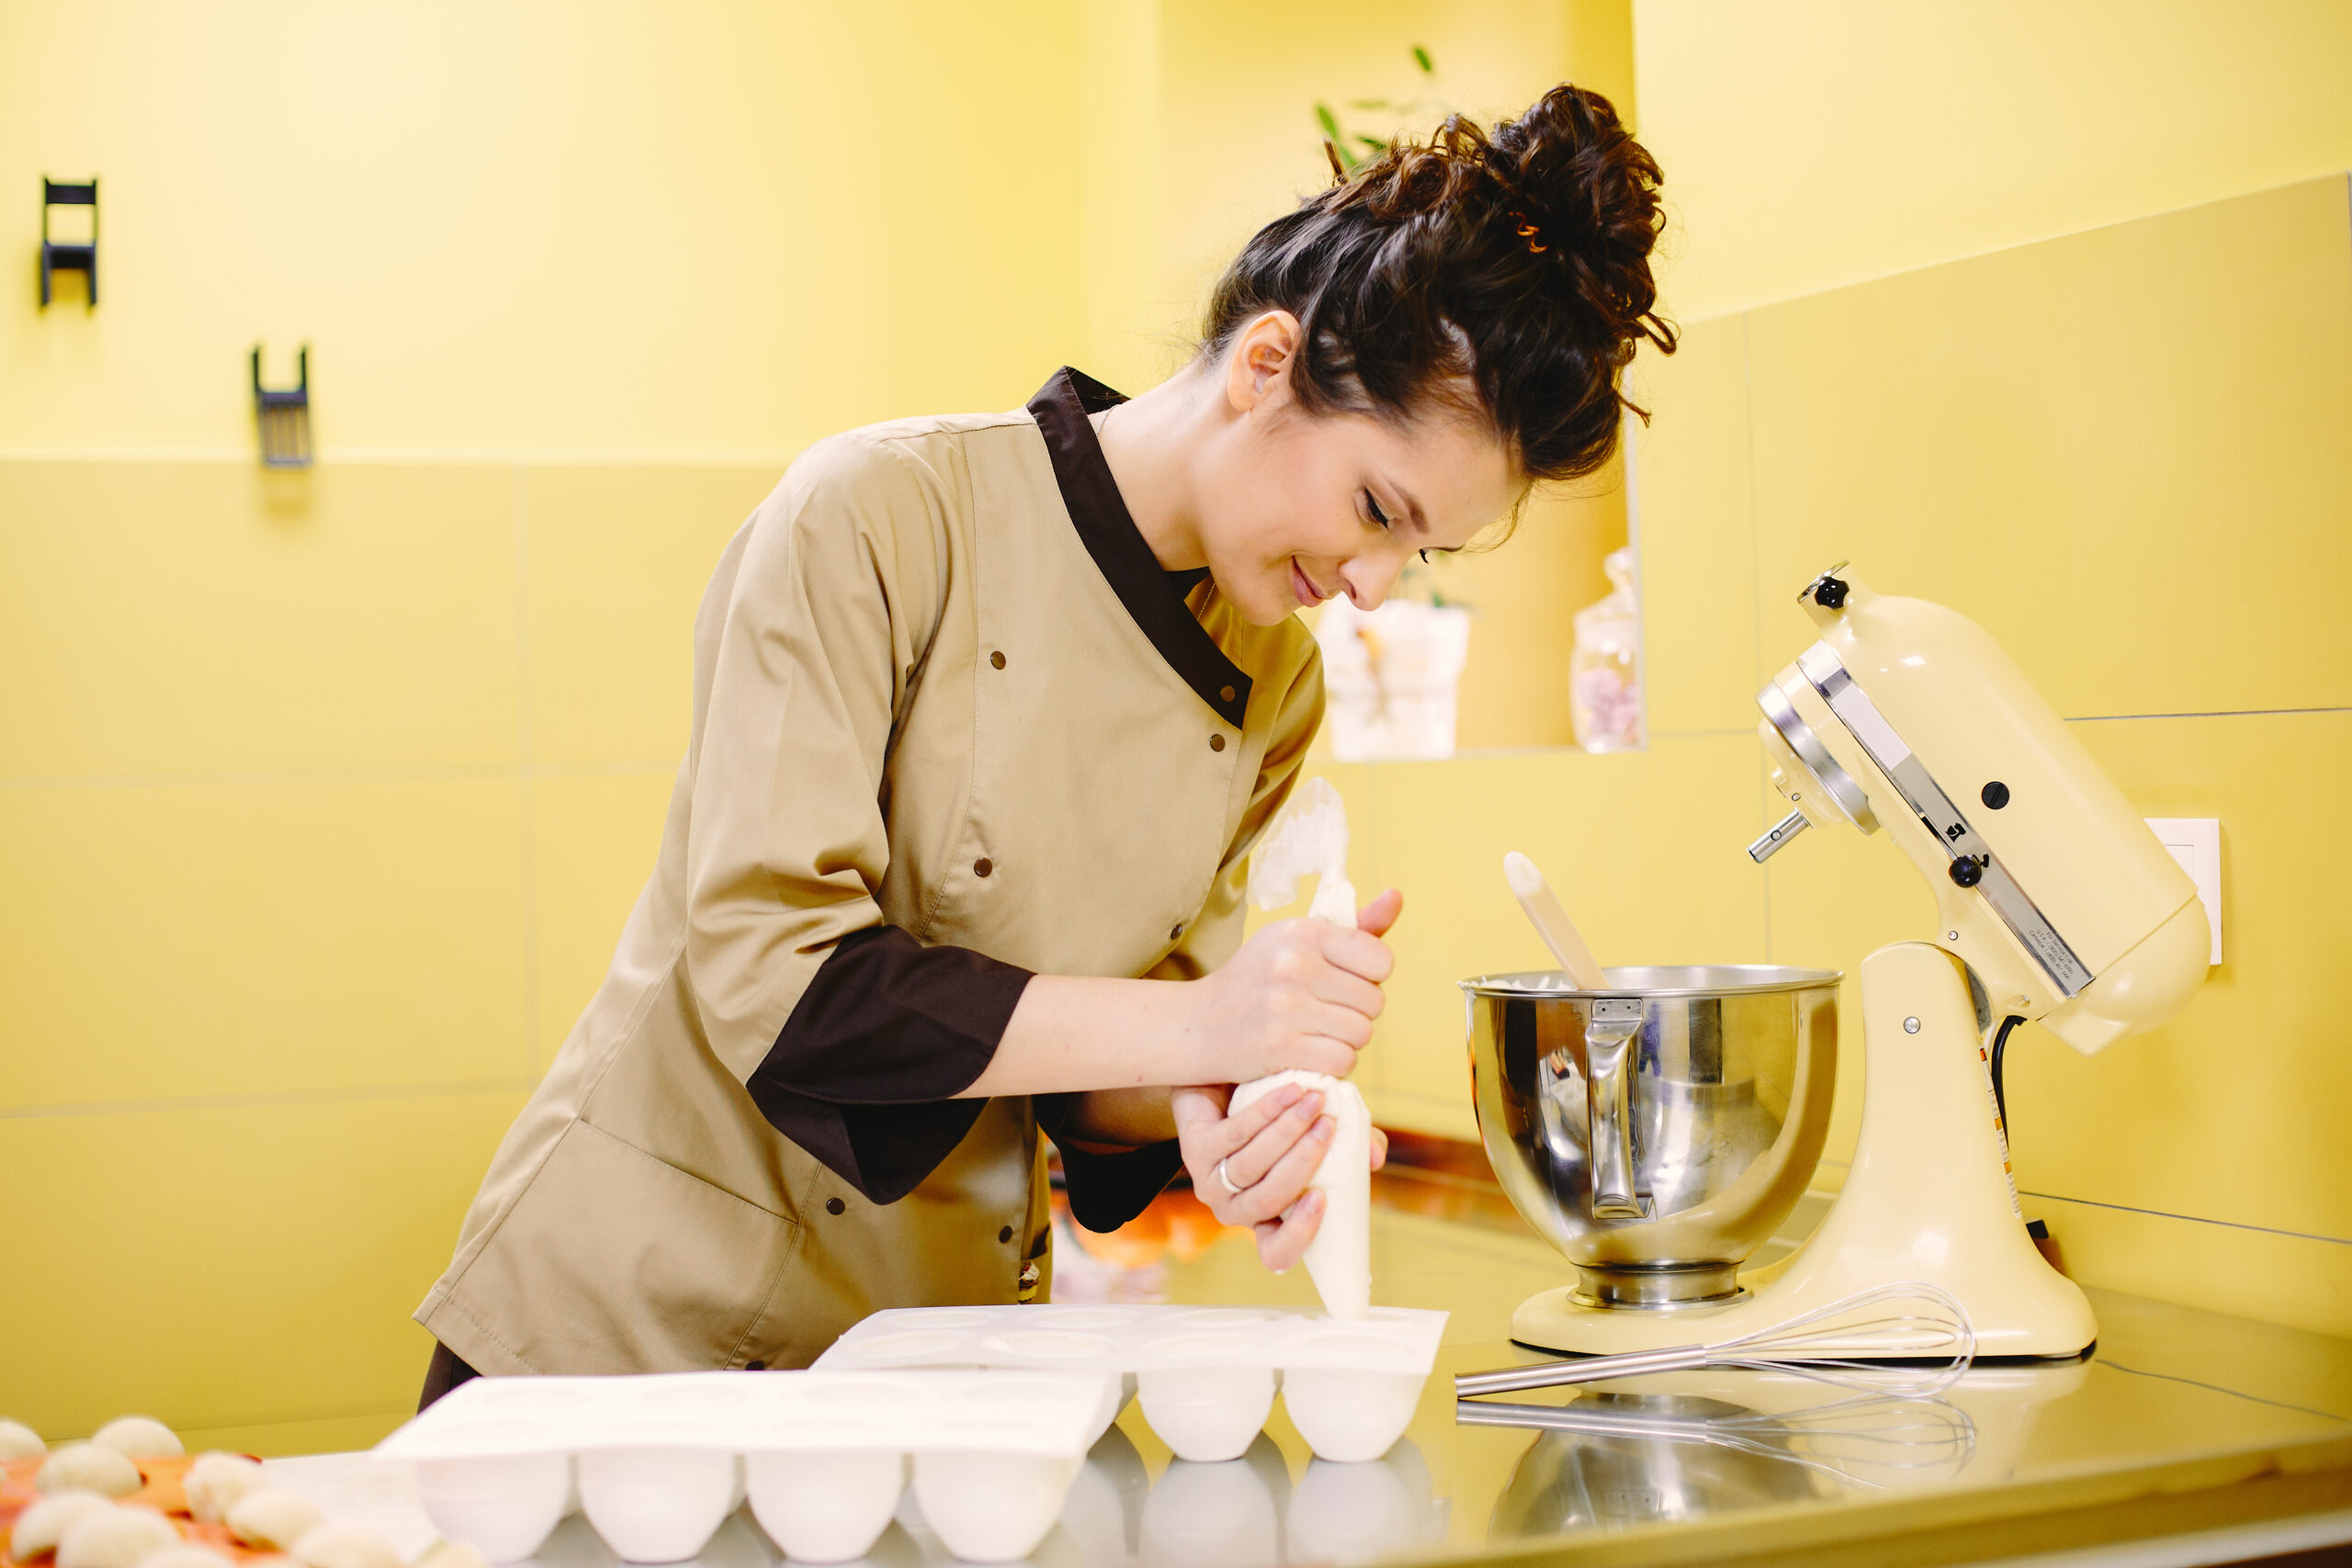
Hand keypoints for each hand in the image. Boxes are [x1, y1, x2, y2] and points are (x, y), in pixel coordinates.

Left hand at [1172, 1082, 1390, 1271]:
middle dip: (1303, 1163)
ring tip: (1315, 1101)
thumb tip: (1376, 1157)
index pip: (1276, 1253)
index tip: (1321, 1199)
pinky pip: (1234, 1134)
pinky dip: (1266, 1111)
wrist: (1225, 1077)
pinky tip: (1289, 1091)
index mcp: (1265, 1219)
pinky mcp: (1193, 1149)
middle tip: (1329, 1126)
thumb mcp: (1318, 1132)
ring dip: (1287, 1132)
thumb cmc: (1278, 1116)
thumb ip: (1350, 1146)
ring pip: (1251, 1166)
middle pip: (1268, 1200)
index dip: (1298, 1236)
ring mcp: (1210, 1181)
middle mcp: (1234, 1208)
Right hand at [1176, 889, 1402, 1084]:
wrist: (1198, 1024)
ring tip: (1315, 1031)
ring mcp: (1286, 1007)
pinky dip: (1332, 1064)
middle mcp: (1295, 964)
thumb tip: (1397, 896)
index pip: (1381, 961)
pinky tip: (1308, 1052)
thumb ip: (1355, 927)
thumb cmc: (1258, 980)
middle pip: (1374, 1002)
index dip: (1368, 978)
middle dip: (1356, 1012)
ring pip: (1362, 1034)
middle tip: (1322, 1011)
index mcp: (1303, 932)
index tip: (1341, 982)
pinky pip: (1343, 1060)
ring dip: (1345, 1040)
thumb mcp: (1298, 941)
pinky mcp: (1281, 1046)